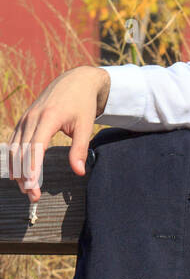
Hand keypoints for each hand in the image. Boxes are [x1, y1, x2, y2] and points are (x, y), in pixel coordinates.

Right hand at [4, 66, 109, 202]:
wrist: (75, 81)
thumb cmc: (82, 104)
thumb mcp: (85, 125)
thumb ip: (80, 149)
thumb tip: (79, 172)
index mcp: (49, 117)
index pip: (36, 145)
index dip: (32, 166)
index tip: (32, 185)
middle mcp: (32, 117)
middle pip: (23, 151)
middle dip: (25, 176)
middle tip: (33, 197)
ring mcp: (25, 119)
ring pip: (14, 148)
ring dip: (18, 171)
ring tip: (26, 191)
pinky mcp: (23, 121)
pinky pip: (14, 142)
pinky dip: (14, 160)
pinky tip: (18, 176)